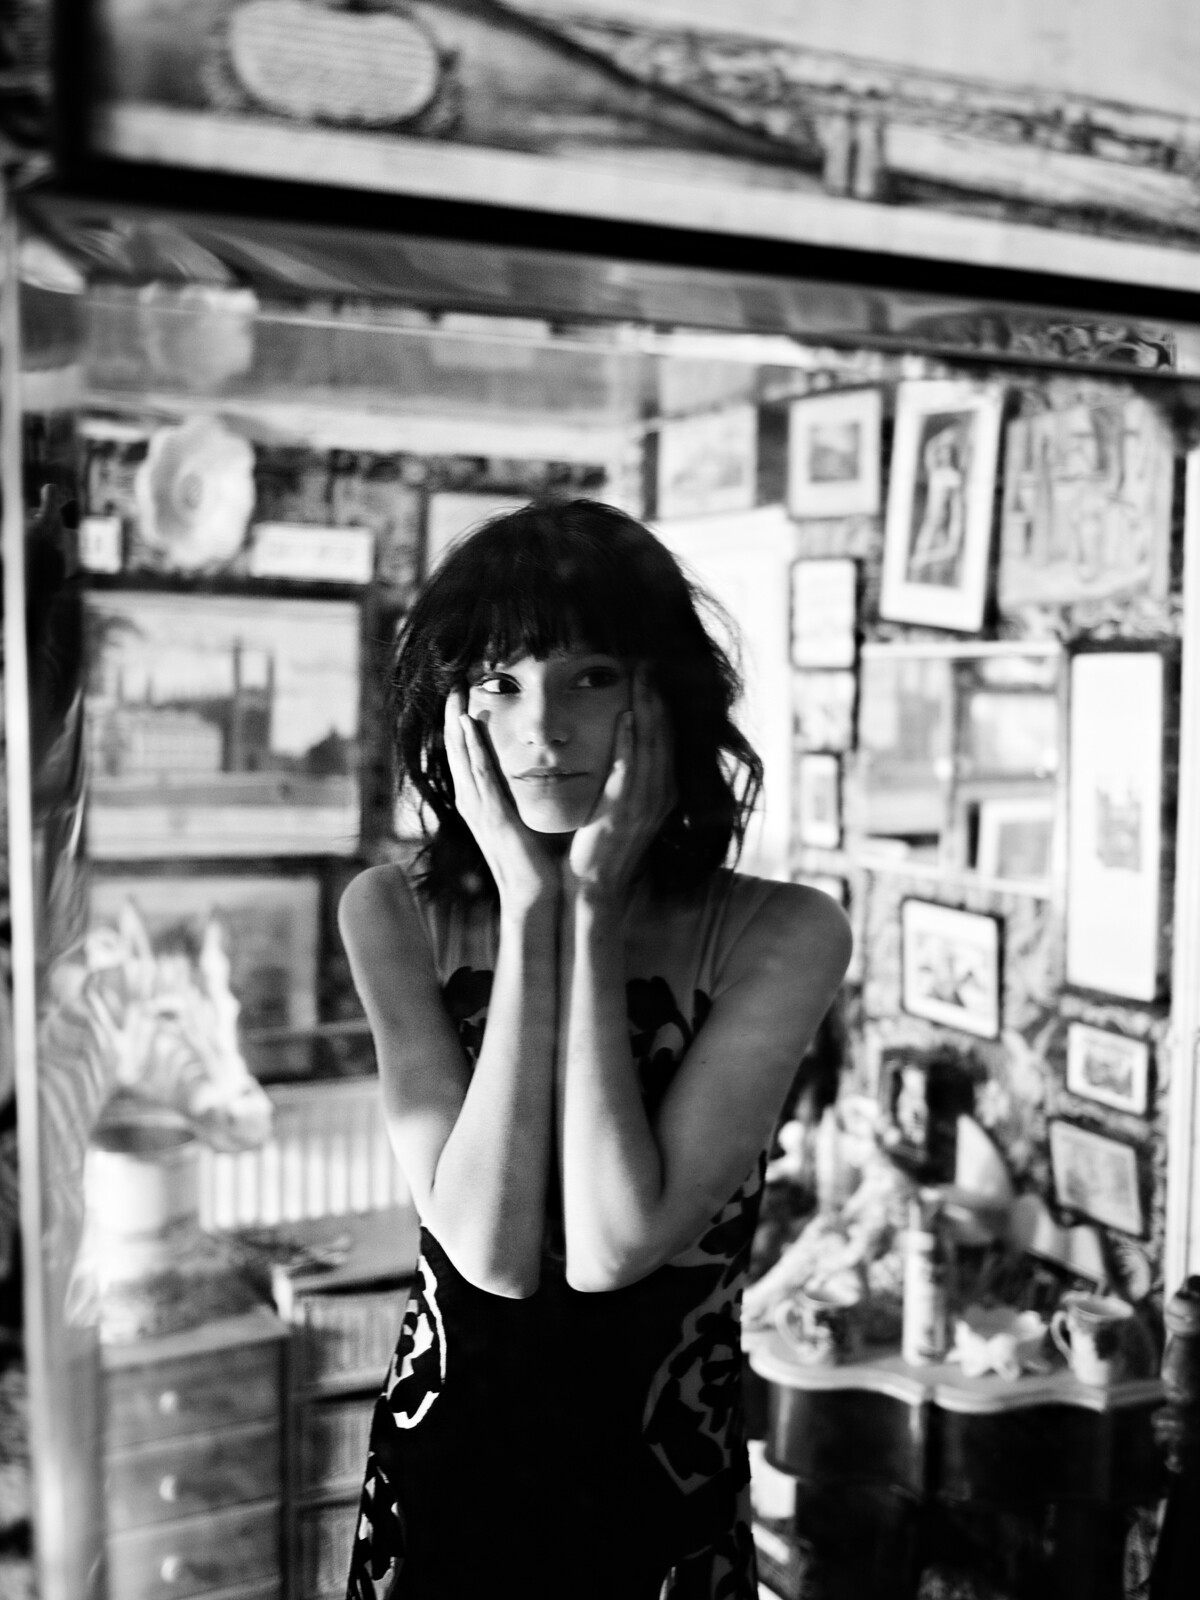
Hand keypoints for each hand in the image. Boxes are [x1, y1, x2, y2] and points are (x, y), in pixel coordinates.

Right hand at [443, 690, 558, 912]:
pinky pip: (479, 773)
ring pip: (461, 756)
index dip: (460, 726)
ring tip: (455, 693)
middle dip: (452, 716)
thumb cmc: (532, 861)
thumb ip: (519, 797)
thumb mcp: (520, 820)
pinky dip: (471, 747)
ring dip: (457, 723)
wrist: (532, 894)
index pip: (465, 757)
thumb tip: (532, 772)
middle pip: (455, 751)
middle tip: (452, 683)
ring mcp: (478, 808)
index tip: (462, 696)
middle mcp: (472, 802)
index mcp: (479, 802)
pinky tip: (468, 725)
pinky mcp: (492, 815)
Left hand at [565, 666, 675, 908]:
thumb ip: (629, 775)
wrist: (595, 886)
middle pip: (665, 733)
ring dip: (646, 708)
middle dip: (658, 695)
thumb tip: (623, 737)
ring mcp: (645, 803)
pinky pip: (629, 770)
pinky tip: (624, 716)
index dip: (664, 702)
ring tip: (641, 676)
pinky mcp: (623, 812)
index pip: (669, 735)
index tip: (654, 671)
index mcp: (665, 789)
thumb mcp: (624, 805)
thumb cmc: (604, 844)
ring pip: (651, 745)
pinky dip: (629, 741)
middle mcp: (662, 793)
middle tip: (650, 661)